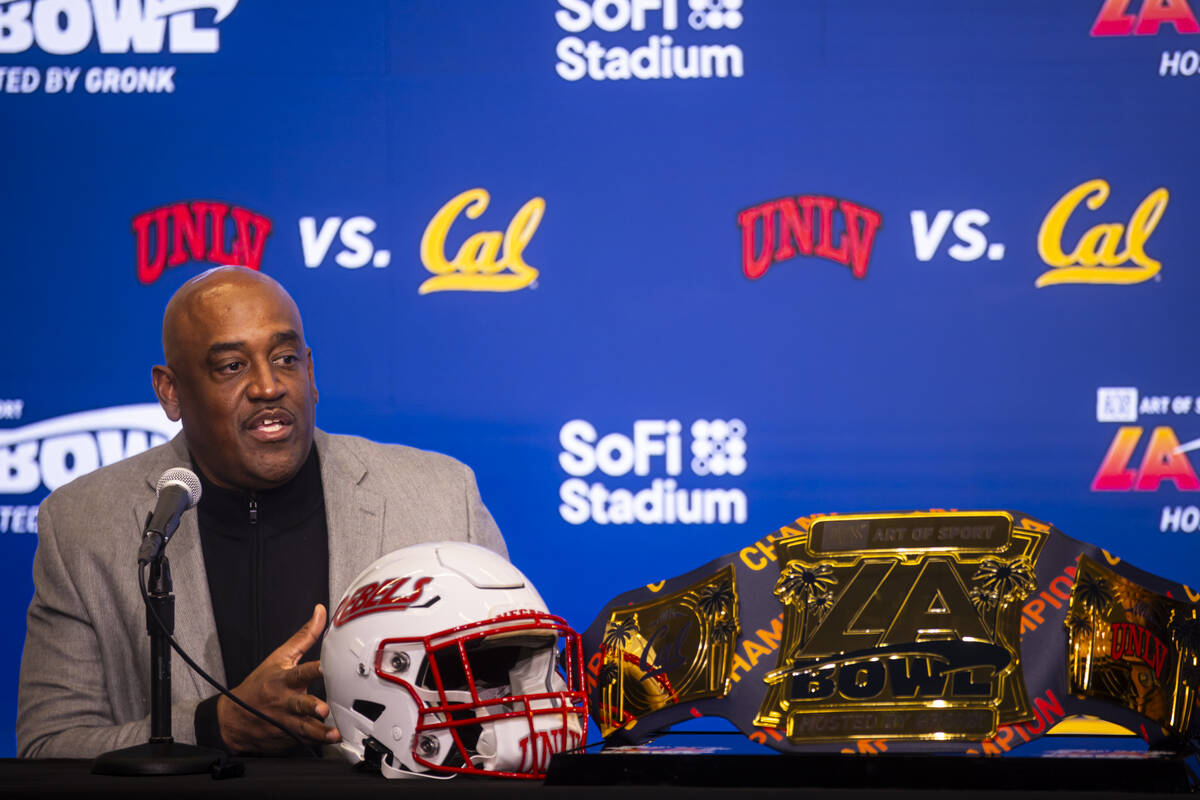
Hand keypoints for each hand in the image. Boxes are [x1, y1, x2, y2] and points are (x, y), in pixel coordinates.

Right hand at [217, 604, 341, 753]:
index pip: (299, 672)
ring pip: (304, 727)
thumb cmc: (260, 684)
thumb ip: (304, 636)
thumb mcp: (279, 657)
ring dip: (318, 731)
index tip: (325, 667)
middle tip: (322, 708)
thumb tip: (320, 611)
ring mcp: (286, 721)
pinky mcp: (288, 737)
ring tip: (332, 734)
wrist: (233, 718)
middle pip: (300, 704)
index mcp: (283, 679)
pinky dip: (317, 742)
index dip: (312, 669)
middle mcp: (285, 701)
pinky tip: (331, 742)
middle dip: (310, 706)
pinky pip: (304, 741)